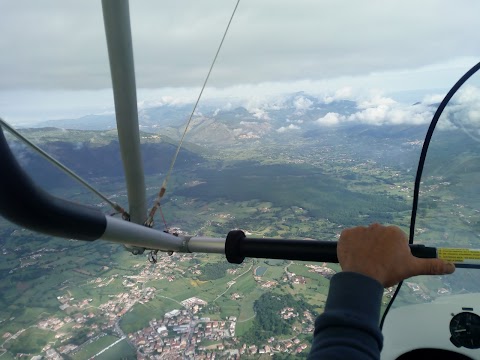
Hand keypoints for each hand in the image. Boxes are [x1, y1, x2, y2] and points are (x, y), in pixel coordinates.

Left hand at [337, 223, 454, 286]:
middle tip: (377, 263)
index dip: (392, 253)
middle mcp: (377, 226)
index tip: (389, 262)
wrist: (362, 277)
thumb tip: (451, 266)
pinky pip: (348, 238)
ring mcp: (359, 229)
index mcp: (394, 232)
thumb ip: (431, 265)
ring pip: (364, 239)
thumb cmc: (387, 271)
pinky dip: (350, 246)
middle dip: (378, 248)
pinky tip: (353, 257)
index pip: (394, 241)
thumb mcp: (411, 268)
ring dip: (364, 247)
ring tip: (364, 262)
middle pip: (378, 238)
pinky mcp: (345, 234)